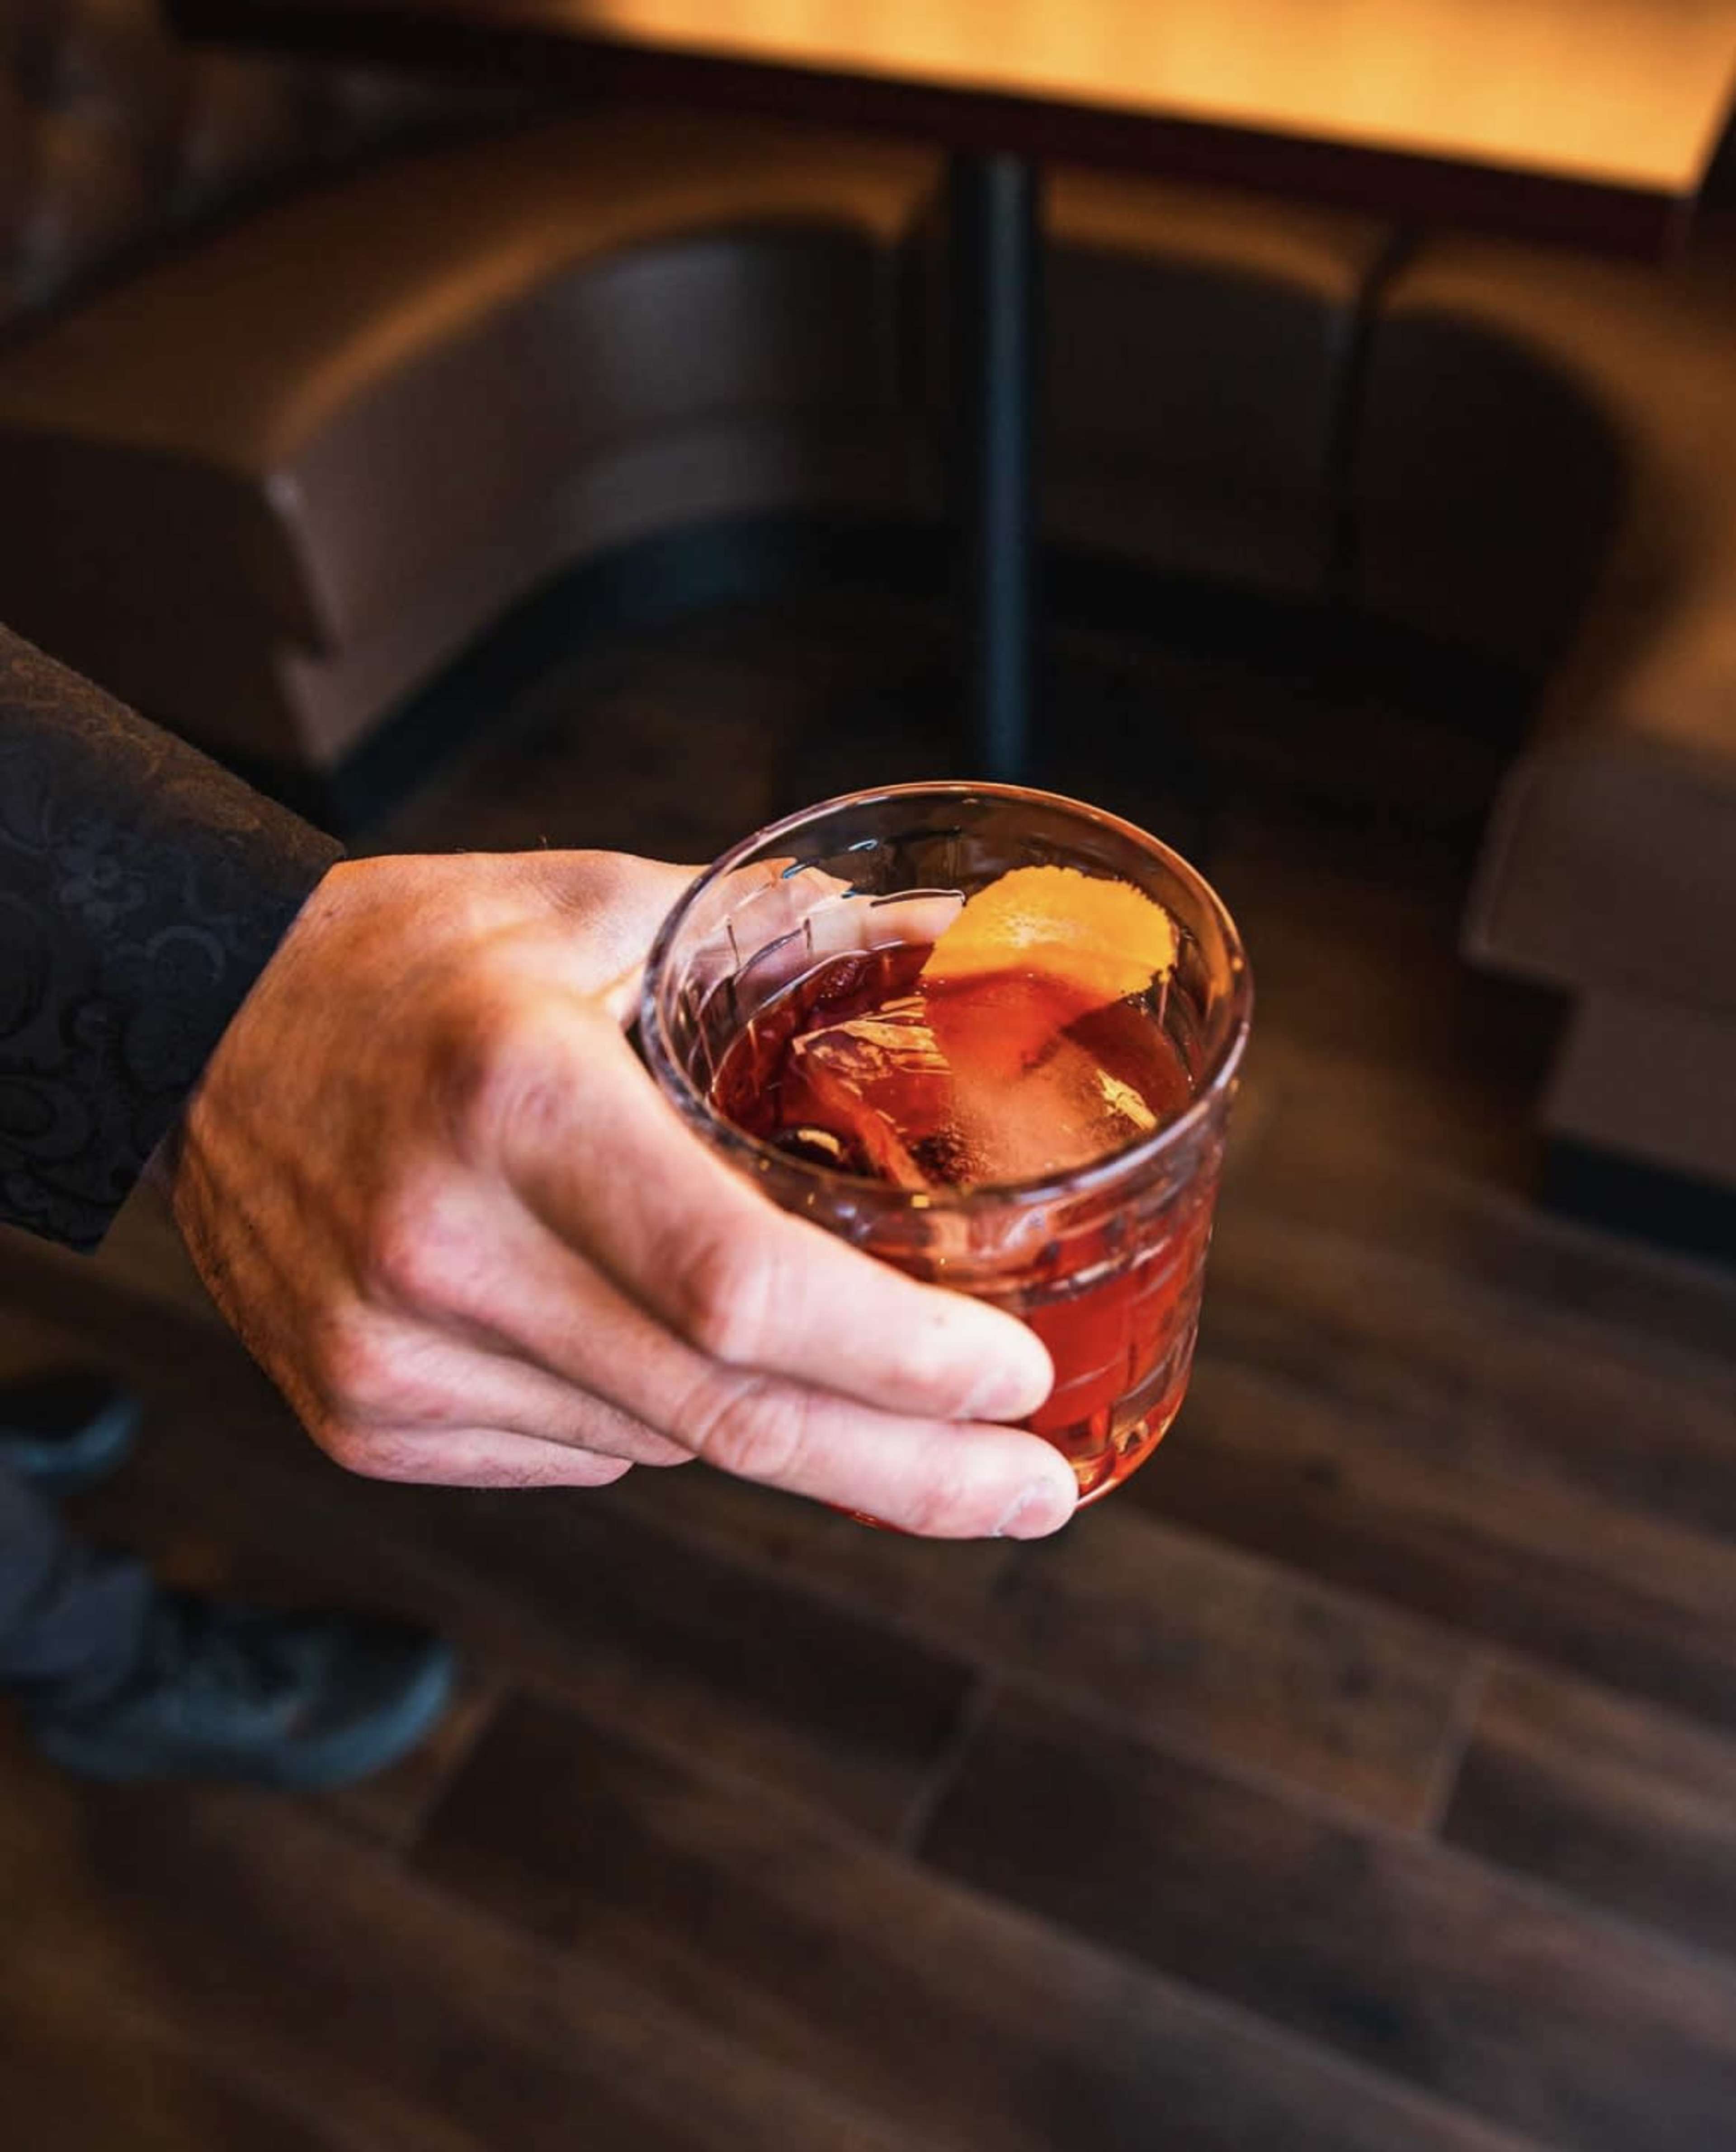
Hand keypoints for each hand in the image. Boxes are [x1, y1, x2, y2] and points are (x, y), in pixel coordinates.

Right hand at [168, 850, 1075, 1537]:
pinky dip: (663, 1422)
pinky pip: (577, 1456)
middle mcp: (441, 1247)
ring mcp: (388, 1352)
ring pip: (661, 1447)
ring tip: (866, 1390)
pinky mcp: (360, 1412)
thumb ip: (791, 938)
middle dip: (907, 1472)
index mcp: (518, 1103)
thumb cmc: (423, 958)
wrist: (202, 1020)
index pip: (742, 1285)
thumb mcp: (604, 905)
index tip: (1015, 1383)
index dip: (898, 1356)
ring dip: (791, 1432)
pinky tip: (669, 1351)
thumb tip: (976, 939)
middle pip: (722, 1416)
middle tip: (1032, 1491)